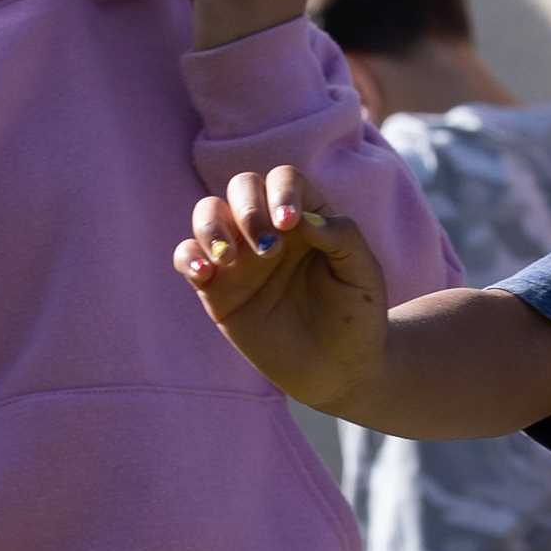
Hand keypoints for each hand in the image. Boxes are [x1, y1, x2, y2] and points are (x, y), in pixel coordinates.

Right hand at [176, 164, 393, 411]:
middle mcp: (268, 229)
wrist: (336, 370)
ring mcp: (239, 257)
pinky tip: (203, 273)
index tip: (289, 224)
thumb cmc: (355, 317)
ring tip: (227, 259)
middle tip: (266, 248)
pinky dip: (187, 257)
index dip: (282, 192)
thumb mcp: (363, 276)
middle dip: (247, 208)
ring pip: (207, 213)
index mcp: (305, 218)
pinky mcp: (216, 289)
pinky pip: (187, 257)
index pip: (284, 180)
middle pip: (242, 186)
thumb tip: (304, 218)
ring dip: (211, 226)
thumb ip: (343, 238)